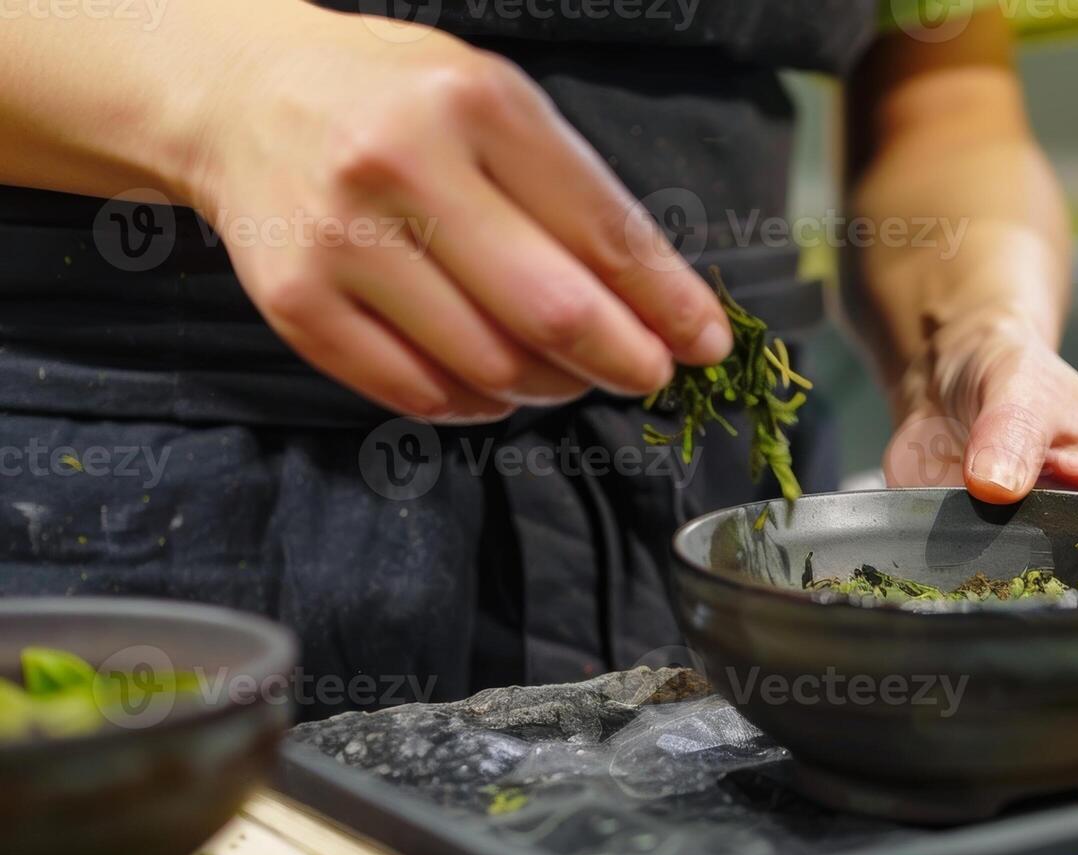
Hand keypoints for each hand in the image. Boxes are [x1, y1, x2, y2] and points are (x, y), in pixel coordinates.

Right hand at [190, 8, 728, 421]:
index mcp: (473, 105)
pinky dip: (476, 406)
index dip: (668, 303)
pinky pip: (416, 393)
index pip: (602, 231)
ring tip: (567, 372)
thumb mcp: (495, 104)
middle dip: (625, 360)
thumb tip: (662, 306)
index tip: (706, 341)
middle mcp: (400, 167)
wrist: (240, 95)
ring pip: (489, 366)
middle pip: (551, 313)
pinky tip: (496, 385)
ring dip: (552, 388)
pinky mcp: (295, 302)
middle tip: (649, 374)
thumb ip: (575, 195)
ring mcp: (339, 240)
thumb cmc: (395, 100)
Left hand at [882, 311, 1077, 699]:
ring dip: (1073, 675)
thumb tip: (993, 483)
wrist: (947, 376)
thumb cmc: (1008, 372)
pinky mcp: (1012, 582)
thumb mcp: (1016, 387)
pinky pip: (1022, 632)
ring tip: (1054, 709)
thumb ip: (1008, 429)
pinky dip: (1010, 658)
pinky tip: (990, 682)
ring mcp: (1065, 572)